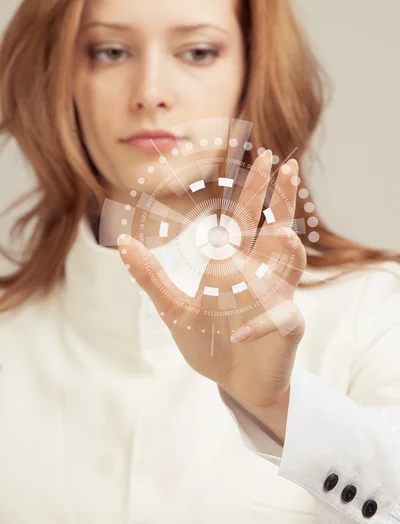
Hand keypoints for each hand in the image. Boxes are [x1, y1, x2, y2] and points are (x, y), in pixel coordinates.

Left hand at [118, 151, 306, 411]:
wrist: (235, 384)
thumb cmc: (211, 344)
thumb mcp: (174, 309)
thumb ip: (151, 277)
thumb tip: (122, 242)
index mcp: (236, 263)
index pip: (247, 218)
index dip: (255, 188)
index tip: (262, 156)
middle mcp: (261, 274)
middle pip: (277, 227)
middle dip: (282, 199)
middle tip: (286, 166)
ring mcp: (277, 298)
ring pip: (292, 266)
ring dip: (289, 251)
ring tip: (283, 234)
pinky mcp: (286, 328)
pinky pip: (277, 319)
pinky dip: (258, 325)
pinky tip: (237, 336)